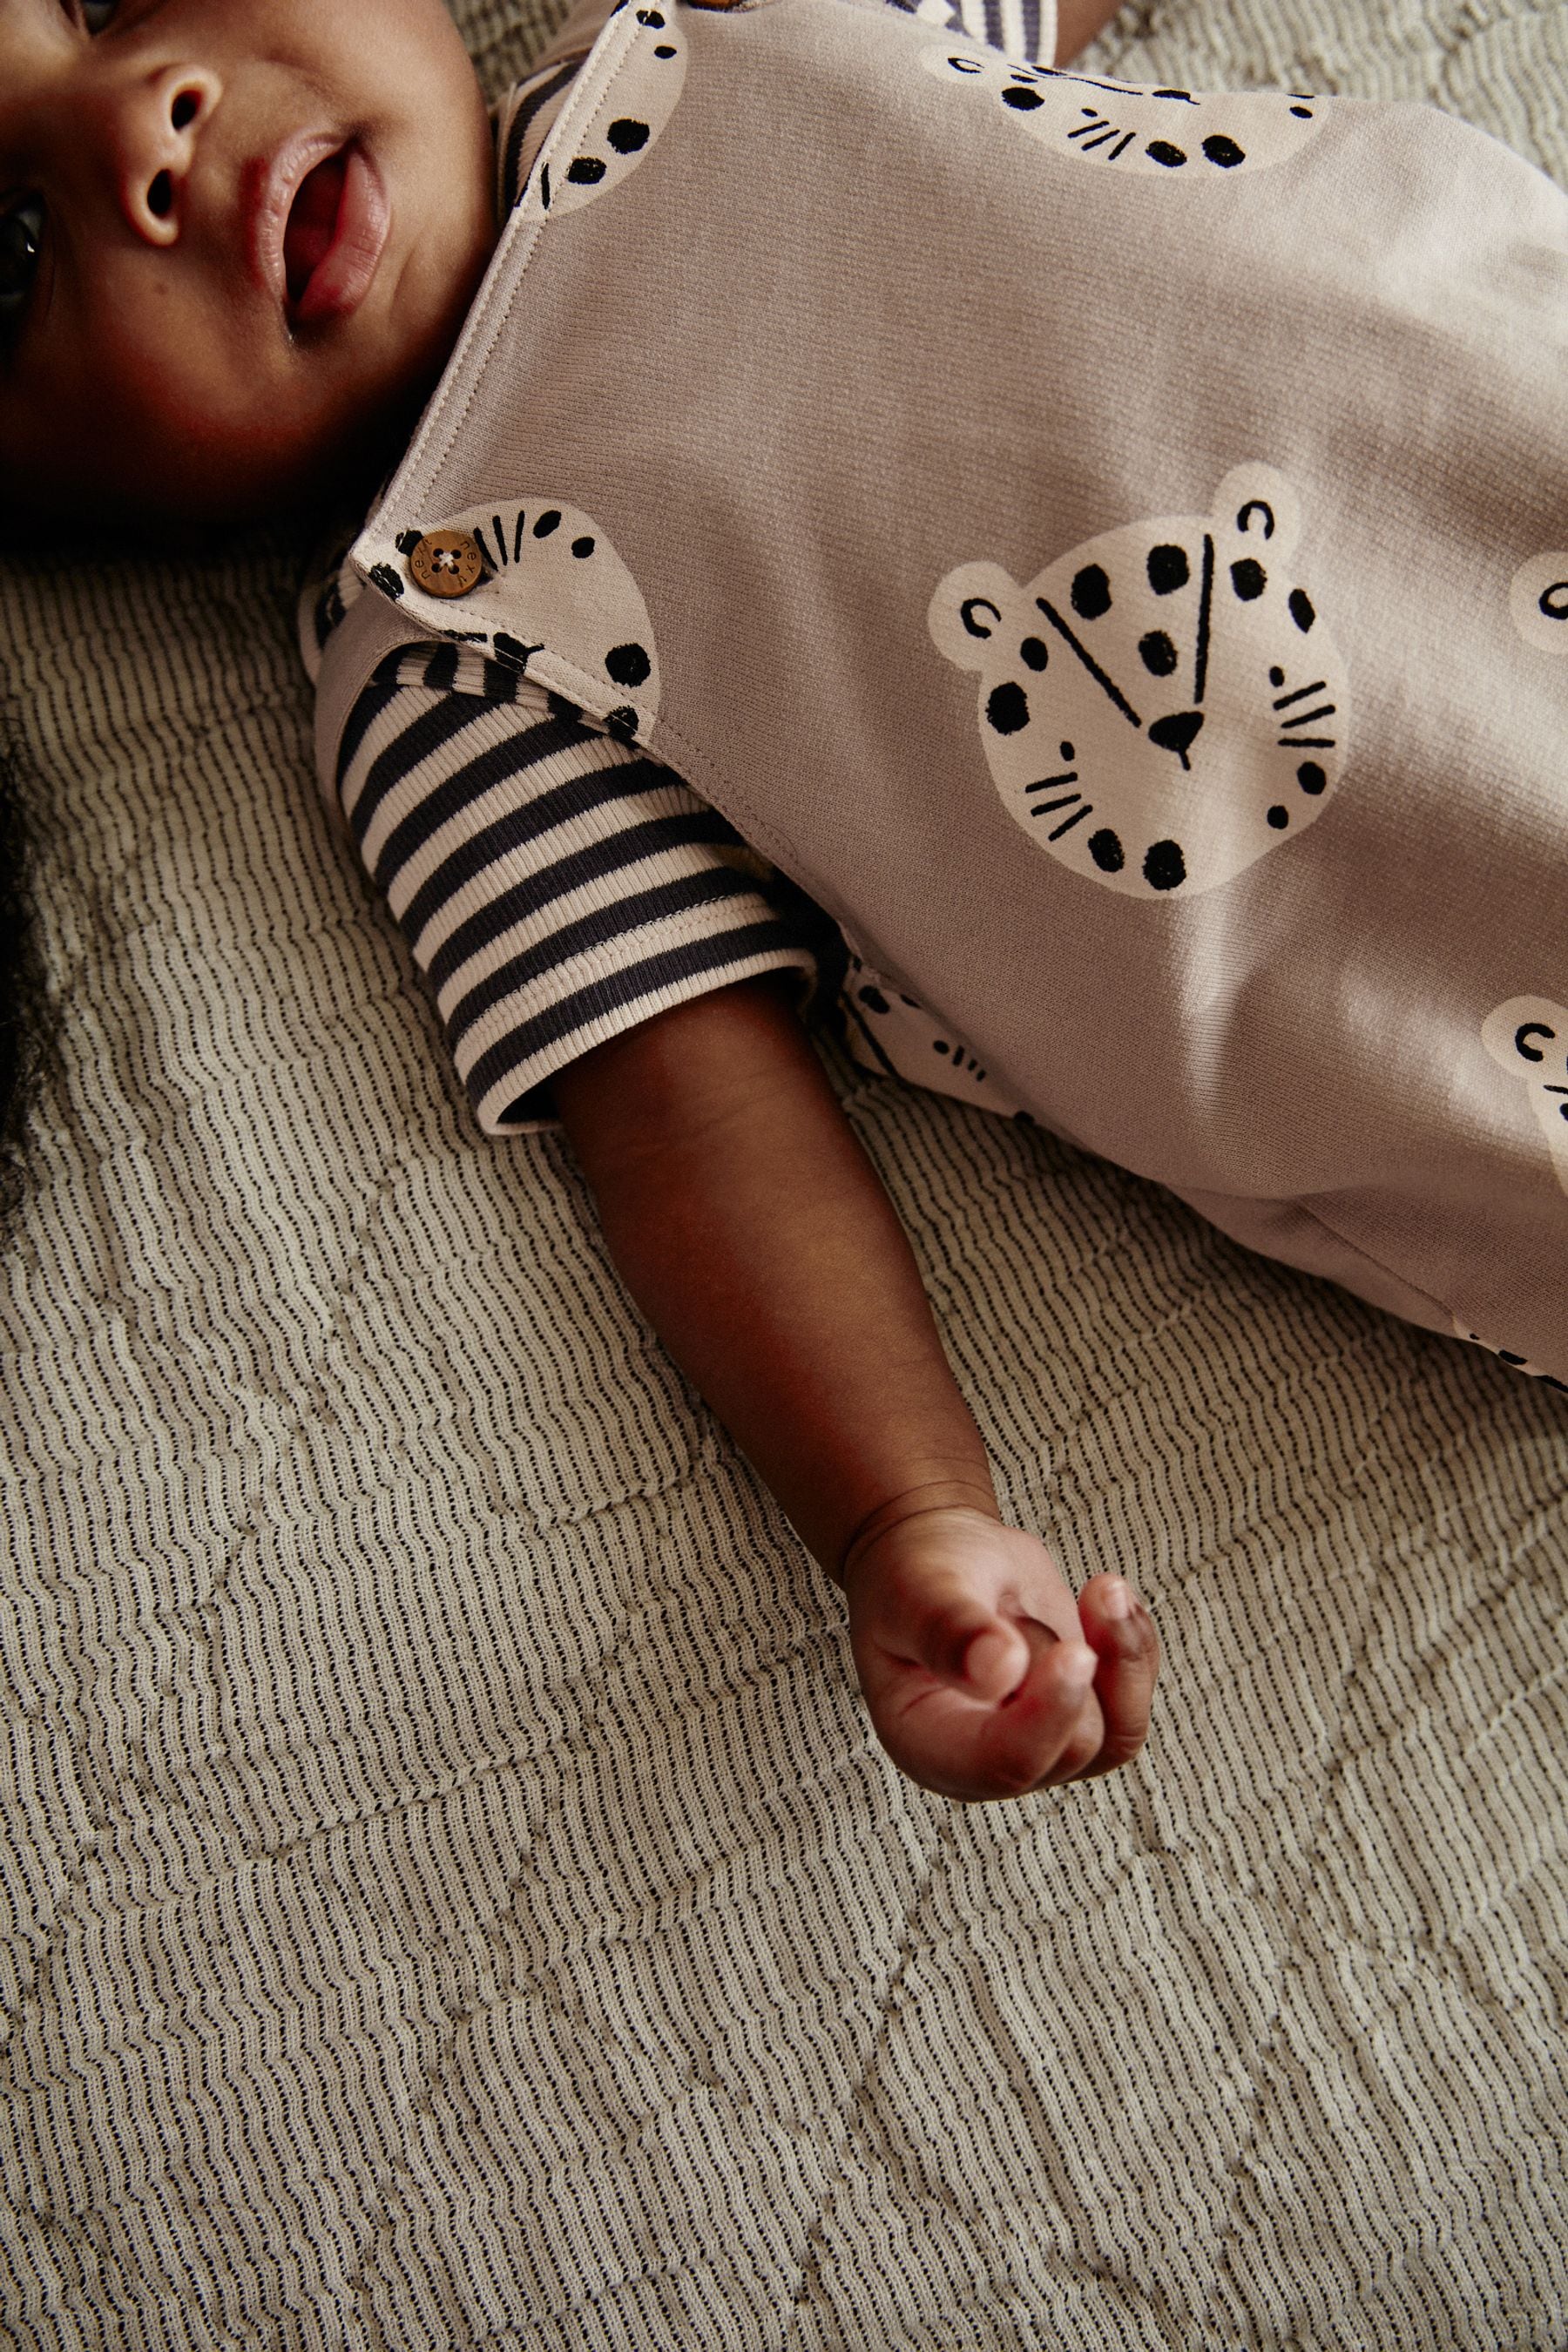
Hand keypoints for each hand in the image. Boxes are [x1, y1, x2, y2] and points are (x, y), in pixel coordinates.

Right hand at [842, 1506, 1157, 1800]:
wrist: (944, 1560)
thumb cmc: (915, 1576)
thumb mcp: (919, 1589)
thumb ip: (950, 1630)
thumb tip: (1000, 1670)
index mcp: (928, 1743)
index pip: (1002, 1764)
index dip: (1048, 1717)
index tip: (1073, 1651)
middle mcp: (986, 1761)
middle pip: (1071, 1745)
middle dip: (1061, 1658)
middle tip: (1018, 1604)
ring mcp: (1039, 1745)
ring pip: (1116, 1735)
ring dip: (1119, 1655)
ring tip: (1097, 1589)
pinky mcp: (1079, 1720)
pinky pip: (1132, 1708)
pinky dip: (1135, 1649)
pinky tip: (1108, 1599)